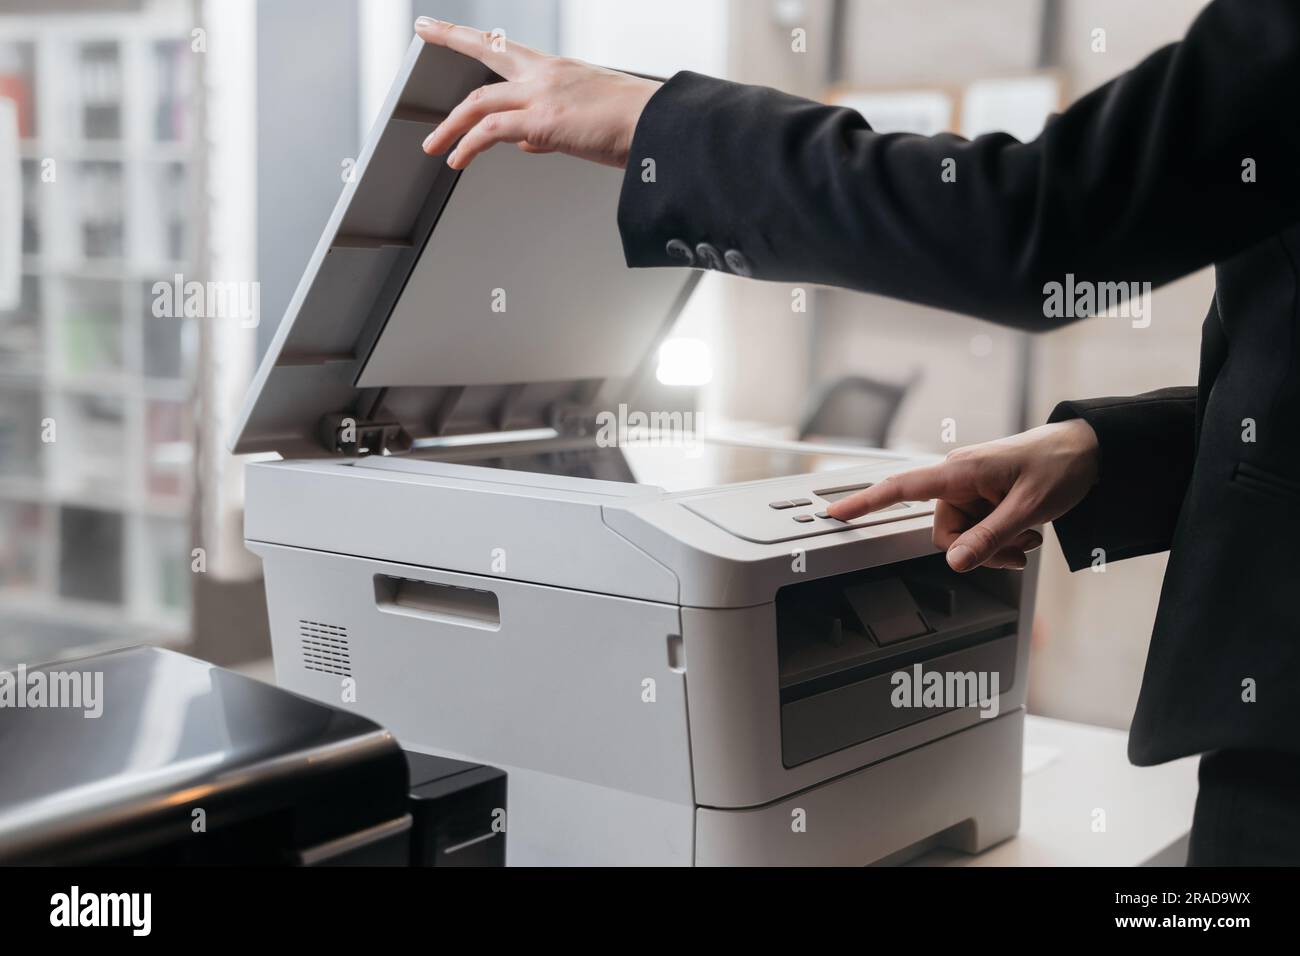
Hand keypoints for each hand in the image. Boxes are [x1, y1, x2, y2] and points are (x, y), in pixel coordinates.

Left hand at [415, 17, 661, 170]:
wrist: (660, 127)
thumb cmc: (636, 126)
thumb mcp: (587, 121)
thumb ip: (548, 129)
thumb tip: (523, 142)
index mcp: (559, 70)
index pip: (508, 47)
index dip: (476, 37)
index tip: (451, 26)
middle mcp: (546, 75)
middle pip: (488, 51)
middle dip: (452, 38)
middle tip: (425, 29)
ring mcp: (542, 95)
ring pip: (480, 103)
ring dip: (451, 126)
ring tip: (435, 147)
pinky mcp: (542, 120)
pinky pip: (490, 132)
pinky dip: (468, 146)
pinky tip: (458, 160)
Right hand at [827, 420, 1100, 571]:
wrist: (1088, 450)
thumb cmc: (1060, 465)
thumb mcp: (1028, 509)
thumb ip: (989, 538)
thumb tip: (954, 562)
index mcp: (960, 471)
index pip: (901, 487)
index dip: (865, 502)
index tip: (835, 512)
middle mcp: (958, 478)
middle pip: (944, 531)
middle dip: (979, 549)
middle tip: (1015, 550)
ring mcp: (970, 487)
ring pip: (963, 535)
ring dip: (995, 546)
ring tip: (1027, 538)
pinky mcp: (982, 495)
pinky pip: (977, 529)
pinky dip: (1000, 538)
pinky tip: (1025, 533)